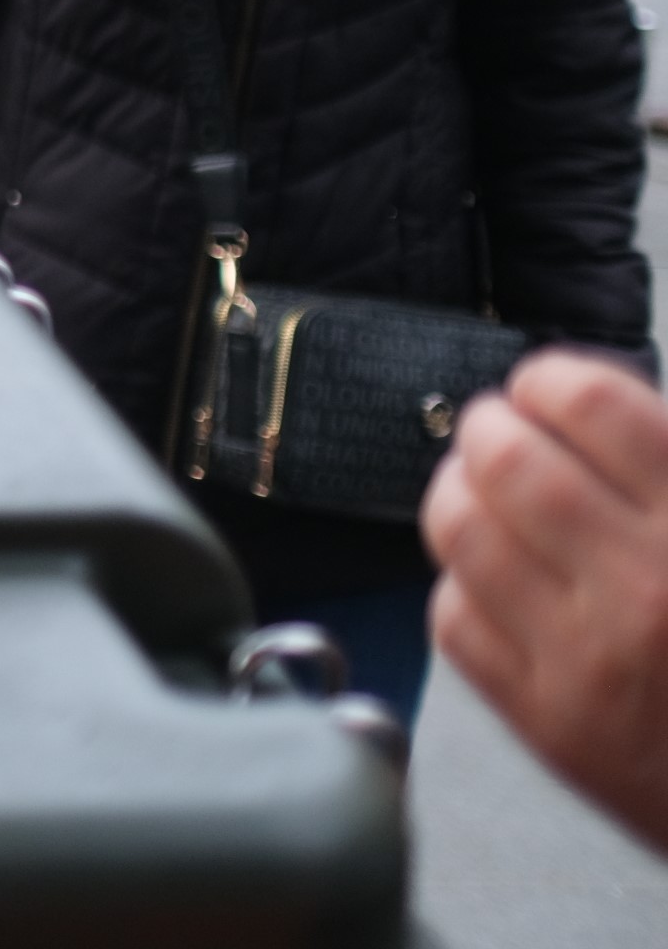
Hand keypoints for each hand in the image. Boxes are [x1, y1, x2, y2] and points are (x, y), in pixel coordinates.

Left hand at [421, 351, 667, 851]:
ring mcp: (586, 658)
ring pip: (460, 531)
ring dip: (456, 493)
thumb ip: (665, 467)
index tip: (542, 387)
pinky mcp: (546, 720)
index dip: (550, 380)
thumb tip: (588, 404)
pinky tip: (495, 579)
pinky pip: (455, 618)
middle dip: (487, 429)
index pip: (593, 405)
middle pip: (506, 460)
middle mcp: (643, 588)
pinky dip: (462, 584)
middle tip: (496, 430)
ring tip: (478, 490)